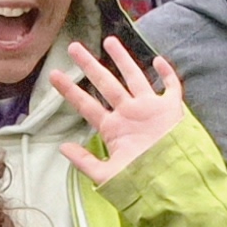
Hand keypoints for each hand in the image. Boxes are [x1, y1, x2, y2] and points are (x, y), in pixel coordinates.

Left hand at [45, 39, 184, 187]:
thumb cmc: (140, 182)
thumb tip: (62, 148)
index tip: (54, 76)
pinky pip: (171, 87)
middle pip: (106, 83)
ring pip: (135, 77)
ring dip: (123, 60)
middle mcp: (129, 114)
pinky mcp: (171, 110)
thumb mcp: (107, 176)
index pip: (86, 105)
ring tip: (109, 40)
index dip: (70, 90)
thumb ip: (84, 162)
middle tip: (73, 47)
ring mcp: (150, 109)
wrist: (172, 185)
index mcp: (113, 129)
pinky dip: (167, 74)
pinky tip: (158, 59)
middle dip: (90, 65)